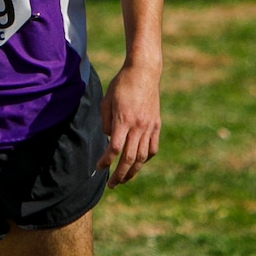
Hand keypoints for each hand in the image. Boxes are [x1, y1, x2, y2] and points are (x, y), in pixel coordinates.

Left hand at [96, 64, 160, 187]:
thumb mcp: (106, 100)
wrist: (144, 71)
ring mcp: (149, 126)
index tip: (98, 167)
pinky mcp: (156, 124)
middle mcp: (138, 125)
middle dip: (119, 174)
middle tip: (112, 184)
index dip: (105, 161)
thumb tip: (109, 138)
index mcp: (123, 119)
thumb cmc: (121, 84)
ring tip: (125, 179)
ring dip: (133, 171)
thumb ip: (106, 122)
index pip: (114, 148)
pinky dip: (146, 158)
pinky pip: (153, 147)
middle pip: (129, 158)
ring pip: (143, 156)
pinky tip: (139, 162)